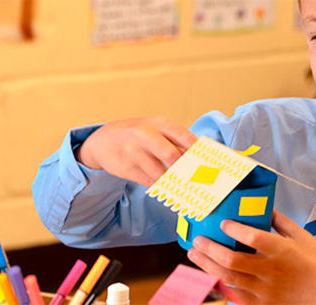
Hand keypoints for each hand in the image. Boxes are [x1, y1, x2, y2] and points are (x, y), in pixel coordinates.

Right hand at [75, 116, 196, 186]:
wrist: (104, 141)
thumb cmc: (138, 135)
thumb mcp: (156, 130)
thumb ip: (176, 141)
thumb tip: (200, 159)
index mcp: (159, 123)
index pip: (185, 137)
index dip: (199, 152)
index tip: (211, 163)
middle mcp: (145, 134)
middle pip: (172, 155)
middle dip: (186, 169)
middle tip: (198, 179)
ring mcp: (134, 151)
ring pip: (160, 173)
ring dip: (174, 182)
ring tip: (184, 186)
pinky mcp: (126, 168)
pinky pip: (149, 182)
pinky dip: (161, 186)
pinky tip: (168, 188)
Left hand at [187, 210, 315, 303]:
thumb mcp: (304, 238)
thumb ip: (281, 222)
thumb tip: (264, 206)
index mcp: (283, 251)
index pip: (252, 237)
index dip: (233, 229)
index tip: (223, 222)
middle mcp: (272, 272)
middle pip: (232, 260)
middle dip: (210, 249)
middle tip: (198, 239)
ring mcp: (266, 292)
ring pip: (229, 279)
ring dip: (208, 265)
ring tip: (195, 254)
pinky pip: (235, 296)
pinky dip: (220, 285)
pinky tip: (210, 275)